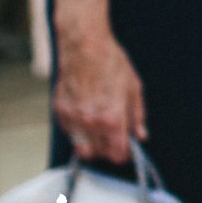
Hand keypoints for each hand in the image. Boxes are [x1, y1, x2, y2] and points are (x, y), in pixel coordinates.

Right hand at [52, 26, 147, 163]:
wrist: (85, 47)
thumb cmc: (111, 63)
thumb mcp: (134, 88)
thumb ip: (137, 116)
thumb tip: (141, 135)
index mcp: (112, 118)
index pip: (118, 153)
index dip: (125, 154)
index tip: (128, 149)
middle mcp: (90, 123)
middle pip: (99, 155)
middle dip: (109, 151)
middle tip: (116, 139)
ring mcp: (72, 119)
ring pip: (81, 149)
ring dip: (93, 146)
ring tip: (101, 131)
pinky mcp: (60, 113)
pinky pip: (70, 133)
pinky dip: (79, 132)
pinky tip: (87, 118)